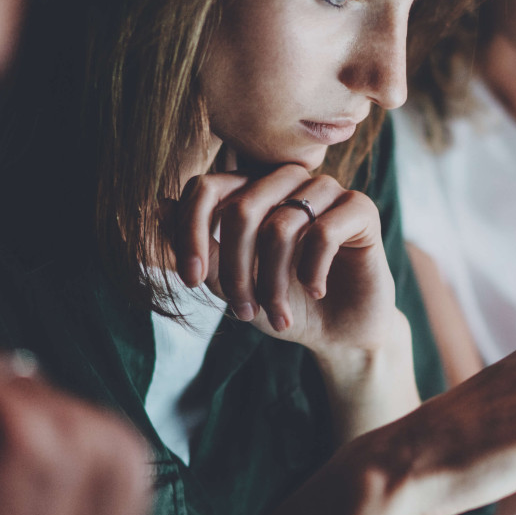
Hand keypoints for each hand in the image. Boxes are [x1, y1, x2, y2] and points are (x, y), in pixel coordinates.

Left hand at [162, 165, 398, 356]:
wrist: (340, 332)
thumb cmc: (285, 303)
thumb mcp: (232, 284)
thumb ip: (200, 248)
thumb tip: (155, 208)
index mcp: (253, 190)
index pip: (207, 187)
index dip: (190, 231)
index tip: (189, 278)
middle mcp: (287, 181)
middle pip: (242, 208)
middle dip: (235, 269)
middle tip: (241, 312)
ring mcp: (326, 191)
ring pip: (282, 225)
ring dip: (272, 281)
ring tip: (276, 313)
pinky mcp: (360, 209)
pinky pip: (324, 232)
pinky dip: (312, 271)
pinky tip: (317, 290)